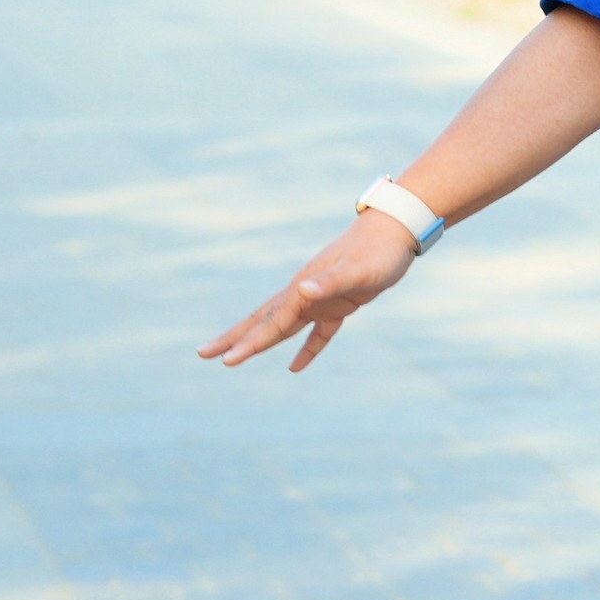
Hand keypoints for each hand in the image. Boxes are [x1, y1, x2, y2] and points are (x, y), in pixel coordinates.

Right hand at [201, 212, 418, 371]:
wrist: (396, 232)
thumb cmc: (378, 251)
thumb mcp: (358, 269)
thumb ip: (330, 280)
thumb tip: (301, 289)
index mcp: (303, 288)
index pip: (271, 321)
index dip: (249, 342)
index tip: (225, 361)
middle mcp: (304, 294)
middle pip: (263, 321)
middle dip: (235, 339)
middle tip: (203, 354)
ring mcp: (319, 299)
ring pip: (282, 327)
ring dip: (259, 342)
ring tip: (232, 358)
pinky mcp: (340, 305)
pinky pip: (318, 333)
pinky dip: (306, 350)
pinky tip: (294, 367)